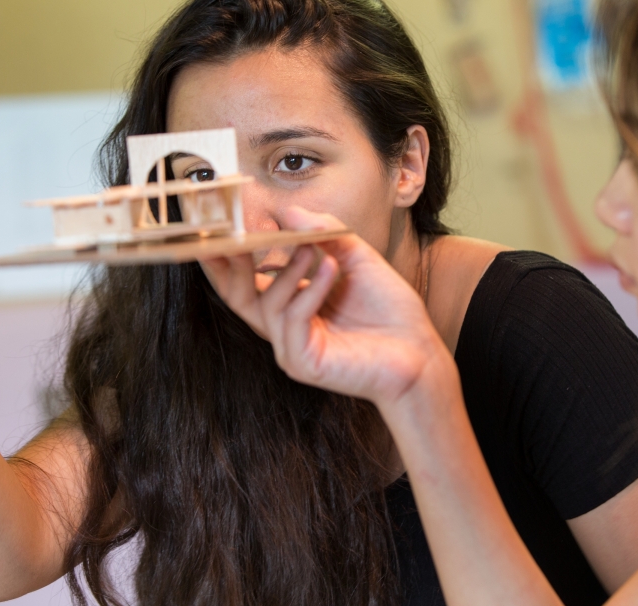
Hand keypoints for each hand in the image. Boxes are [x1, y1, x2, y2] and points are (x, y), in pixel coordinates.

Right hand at [203, 207, 450, 409]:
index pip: (244, 279)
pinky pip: (293, 319)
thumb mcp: (355, 257)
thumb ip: (322, 233)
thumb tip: (287, 210)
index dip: (227, 254)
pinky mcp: (304, 362)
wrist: (420, 351)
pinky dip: (309, 290)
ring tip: (312, 249)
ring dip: (288, 270)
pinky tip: (330, 269)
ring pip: (267, 304)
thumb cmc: (389, 310)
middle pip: (236, 296)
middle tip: (233, 234)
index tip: (217, 223)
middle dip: (229, 264)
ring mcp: (291, 347)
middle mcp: (284, 327)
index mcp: (290, 304)